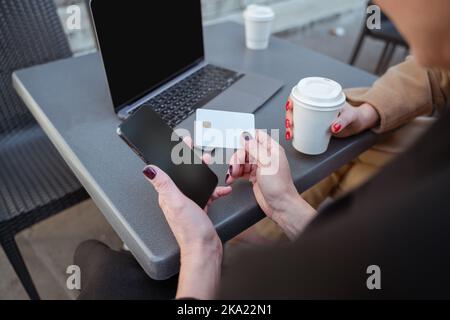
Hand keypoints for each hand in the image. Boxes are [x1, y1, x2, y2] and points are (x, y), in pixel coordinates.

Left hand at [143, 137, 230, 298]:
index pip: (169, 170)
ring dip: (204, 174)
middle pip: (184, 174)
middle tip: (200, 151)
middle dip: (192, 161)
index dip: (175, 155)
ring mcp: (188, 204)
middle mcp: (176, 198)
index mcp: (168, 195)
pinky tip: (223, 190)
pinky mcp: (200, 209)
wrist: (205, 249)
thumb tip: (148, 169)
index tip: (182, 142)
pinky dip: (215, 190)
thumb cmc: (190, 230)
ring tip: (212, 166)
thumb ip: (164, 184)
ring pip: (196, 182)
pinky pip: (207, 195)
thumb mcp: (176, 202)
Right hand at [226, 131, 315, 239]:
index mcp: (272, 149)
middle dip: (238, 157)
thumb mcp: (266, 163)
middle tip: (235, 166)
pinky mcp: (254, 176)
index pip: (257, 136)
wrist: (280, 205)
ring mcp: (260, 167)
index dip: (246, 138)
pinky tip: (232, 178)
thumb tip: (245, 137)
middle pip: (246, 149)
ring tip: (233, 174)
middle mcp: (266, 157)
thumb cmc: (279, 186)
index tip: (236, 143)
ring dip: (235, 166)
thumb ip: (255, 148)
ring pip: (242, 160)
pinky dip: (235, 174)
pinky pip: (241, 171)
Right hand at [285, 99, 379, 139]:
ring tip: (291, 134)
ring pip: (296, 118)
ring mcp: (314, 115)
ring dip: (290, 126)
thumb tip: (333, 128)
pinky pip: (302, 126)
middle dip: (289, 117)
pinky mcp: (315, 125)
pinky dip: (295, 131)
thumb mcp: (351, 116)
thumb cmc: (355, 116)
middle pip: (296, 107)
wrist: (358, 124)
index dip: (292, 100)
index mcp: (321, 97)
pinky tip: (292, 137)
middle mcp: (315, 104)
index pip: (302, 94)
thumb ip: (343, 121)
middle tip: (290, 127)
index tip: (289, 108)